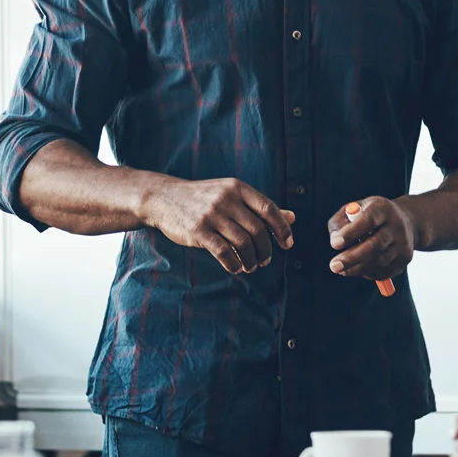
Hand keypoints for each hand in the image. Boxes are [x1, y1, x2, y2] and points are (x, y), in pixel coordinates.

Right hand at [140, 175, 294, 275]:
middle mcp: (226, 199)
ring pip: (242, 243)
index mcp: (238, 188)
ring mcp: (211, 214)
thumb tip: (292, 218)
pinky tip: (236, 268)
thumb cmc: (204, 198)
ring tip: (250, 266)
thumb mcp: (233, 195)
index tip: (287, 244)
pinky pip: (223, 252)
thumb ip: (261, 207)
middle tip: (265, 261)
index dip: (282, 229)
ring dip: (251, 260)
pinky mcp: (198, 230)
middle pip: (257, 230)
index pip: (269, 209)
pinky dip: (233, 264)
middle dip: (265, 250)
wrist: (165, 197)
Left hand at [327, 196, 415, 280]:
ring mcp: (403, 243)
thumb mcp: (354, 210)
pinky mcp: (405, 259)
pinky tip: (360, 266)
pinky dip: (367, 273)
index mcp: (382, 208)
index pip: (368, 221)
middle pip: (375, 245)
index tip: (335, 245)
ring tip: (342, 268)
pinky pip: (383, 272)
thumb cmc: (371, 215)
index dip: (351, 233)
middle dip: (352, 258)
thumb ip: (339, 223)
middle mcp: (396, 225)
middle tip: (334, 266)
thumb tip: (335, 242)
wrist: (406, 221)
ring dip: (356, 268)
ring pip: (377, 262)